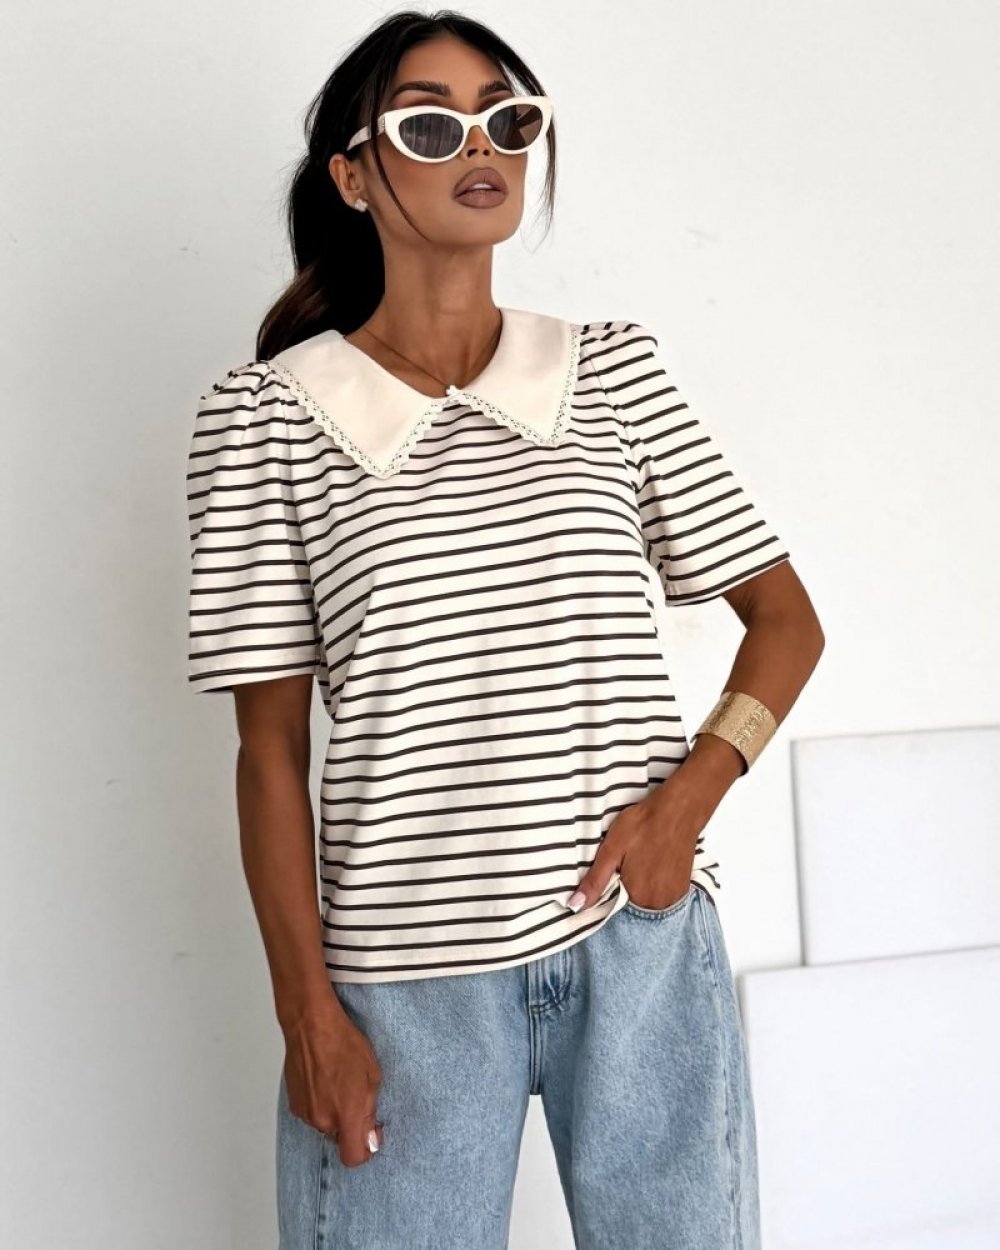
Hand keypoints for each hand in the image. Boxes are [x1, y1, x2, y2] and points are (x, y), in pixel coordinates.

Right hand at [282, 1000, 384, 1167]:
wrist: (311, 1026)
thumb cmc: (343, 1043)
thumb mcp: (372, 1075)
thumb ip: (369, 1112)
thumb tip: (371, 1139)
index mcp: (344, 1115)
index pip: (353, 1157)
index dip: (365, 1151)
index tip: (371, 1133)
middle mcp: (322, 1119)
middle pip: (340, 1139)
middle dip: (350, 1124)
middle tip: (356, 1095)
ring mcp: (305, 1112)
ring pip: (325, 1124)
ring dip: (333, 1112)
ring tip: (338, 1082)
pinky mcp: (293, 1103)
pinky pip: (312, 1113)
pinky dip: (320, 1103)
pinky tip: (324, 1080)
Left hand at [567, 777, 710, 911]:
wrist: (678, 810)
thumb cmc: (642, 825)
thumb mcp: (611, 850)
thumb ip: (594, 881)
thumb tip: (575, 905)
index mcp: (636, 896)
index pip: (614, 906)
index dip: (610, 888)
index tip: (614, 869)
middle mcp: (657, 903)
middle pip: (632, 904)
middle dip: (626, 887)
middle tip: (629, 861)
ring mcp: (673, 897)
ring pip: (648, 900)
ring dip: (642, 886)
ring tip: (643, 861)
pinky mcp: (684, 887)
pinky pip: (663, 894)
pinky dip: (656, 884)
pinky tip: (655, 864)